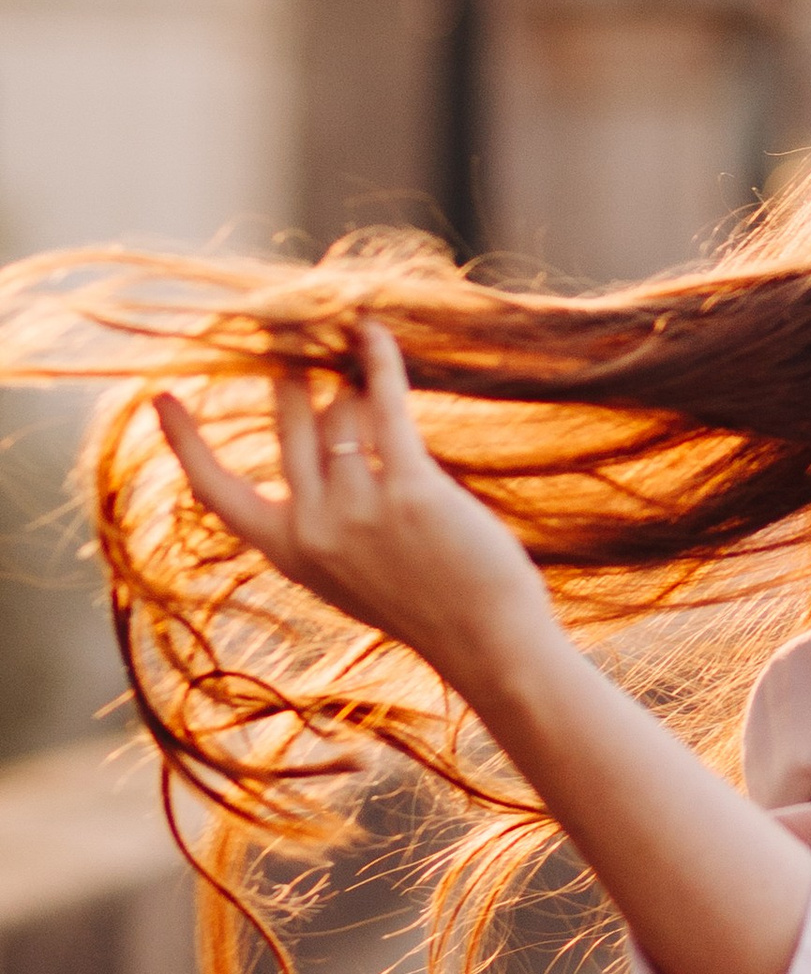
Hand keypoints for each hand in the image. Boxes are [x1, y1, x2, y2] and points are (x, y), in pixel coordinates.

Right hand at [153, 318, 553, 693]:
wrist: (485, 640)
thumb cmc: (427, 602)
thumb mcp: (346, 570)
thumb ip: (320, 514)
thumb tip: (321, 419)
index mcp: (288, 551)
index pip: (217, 491)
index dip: (186, 443)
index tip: (162, 397)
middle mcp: (312, 528)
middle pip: (290, 424)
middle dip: (295, 375)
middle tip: (304, 337)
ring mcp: (357, 508)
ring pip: (342, 412)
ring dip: (359, 388)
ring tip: (378, 389)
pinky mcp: (409, 488)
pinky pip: (385, 404)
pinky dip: (378, 361)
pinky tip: (373, 332)